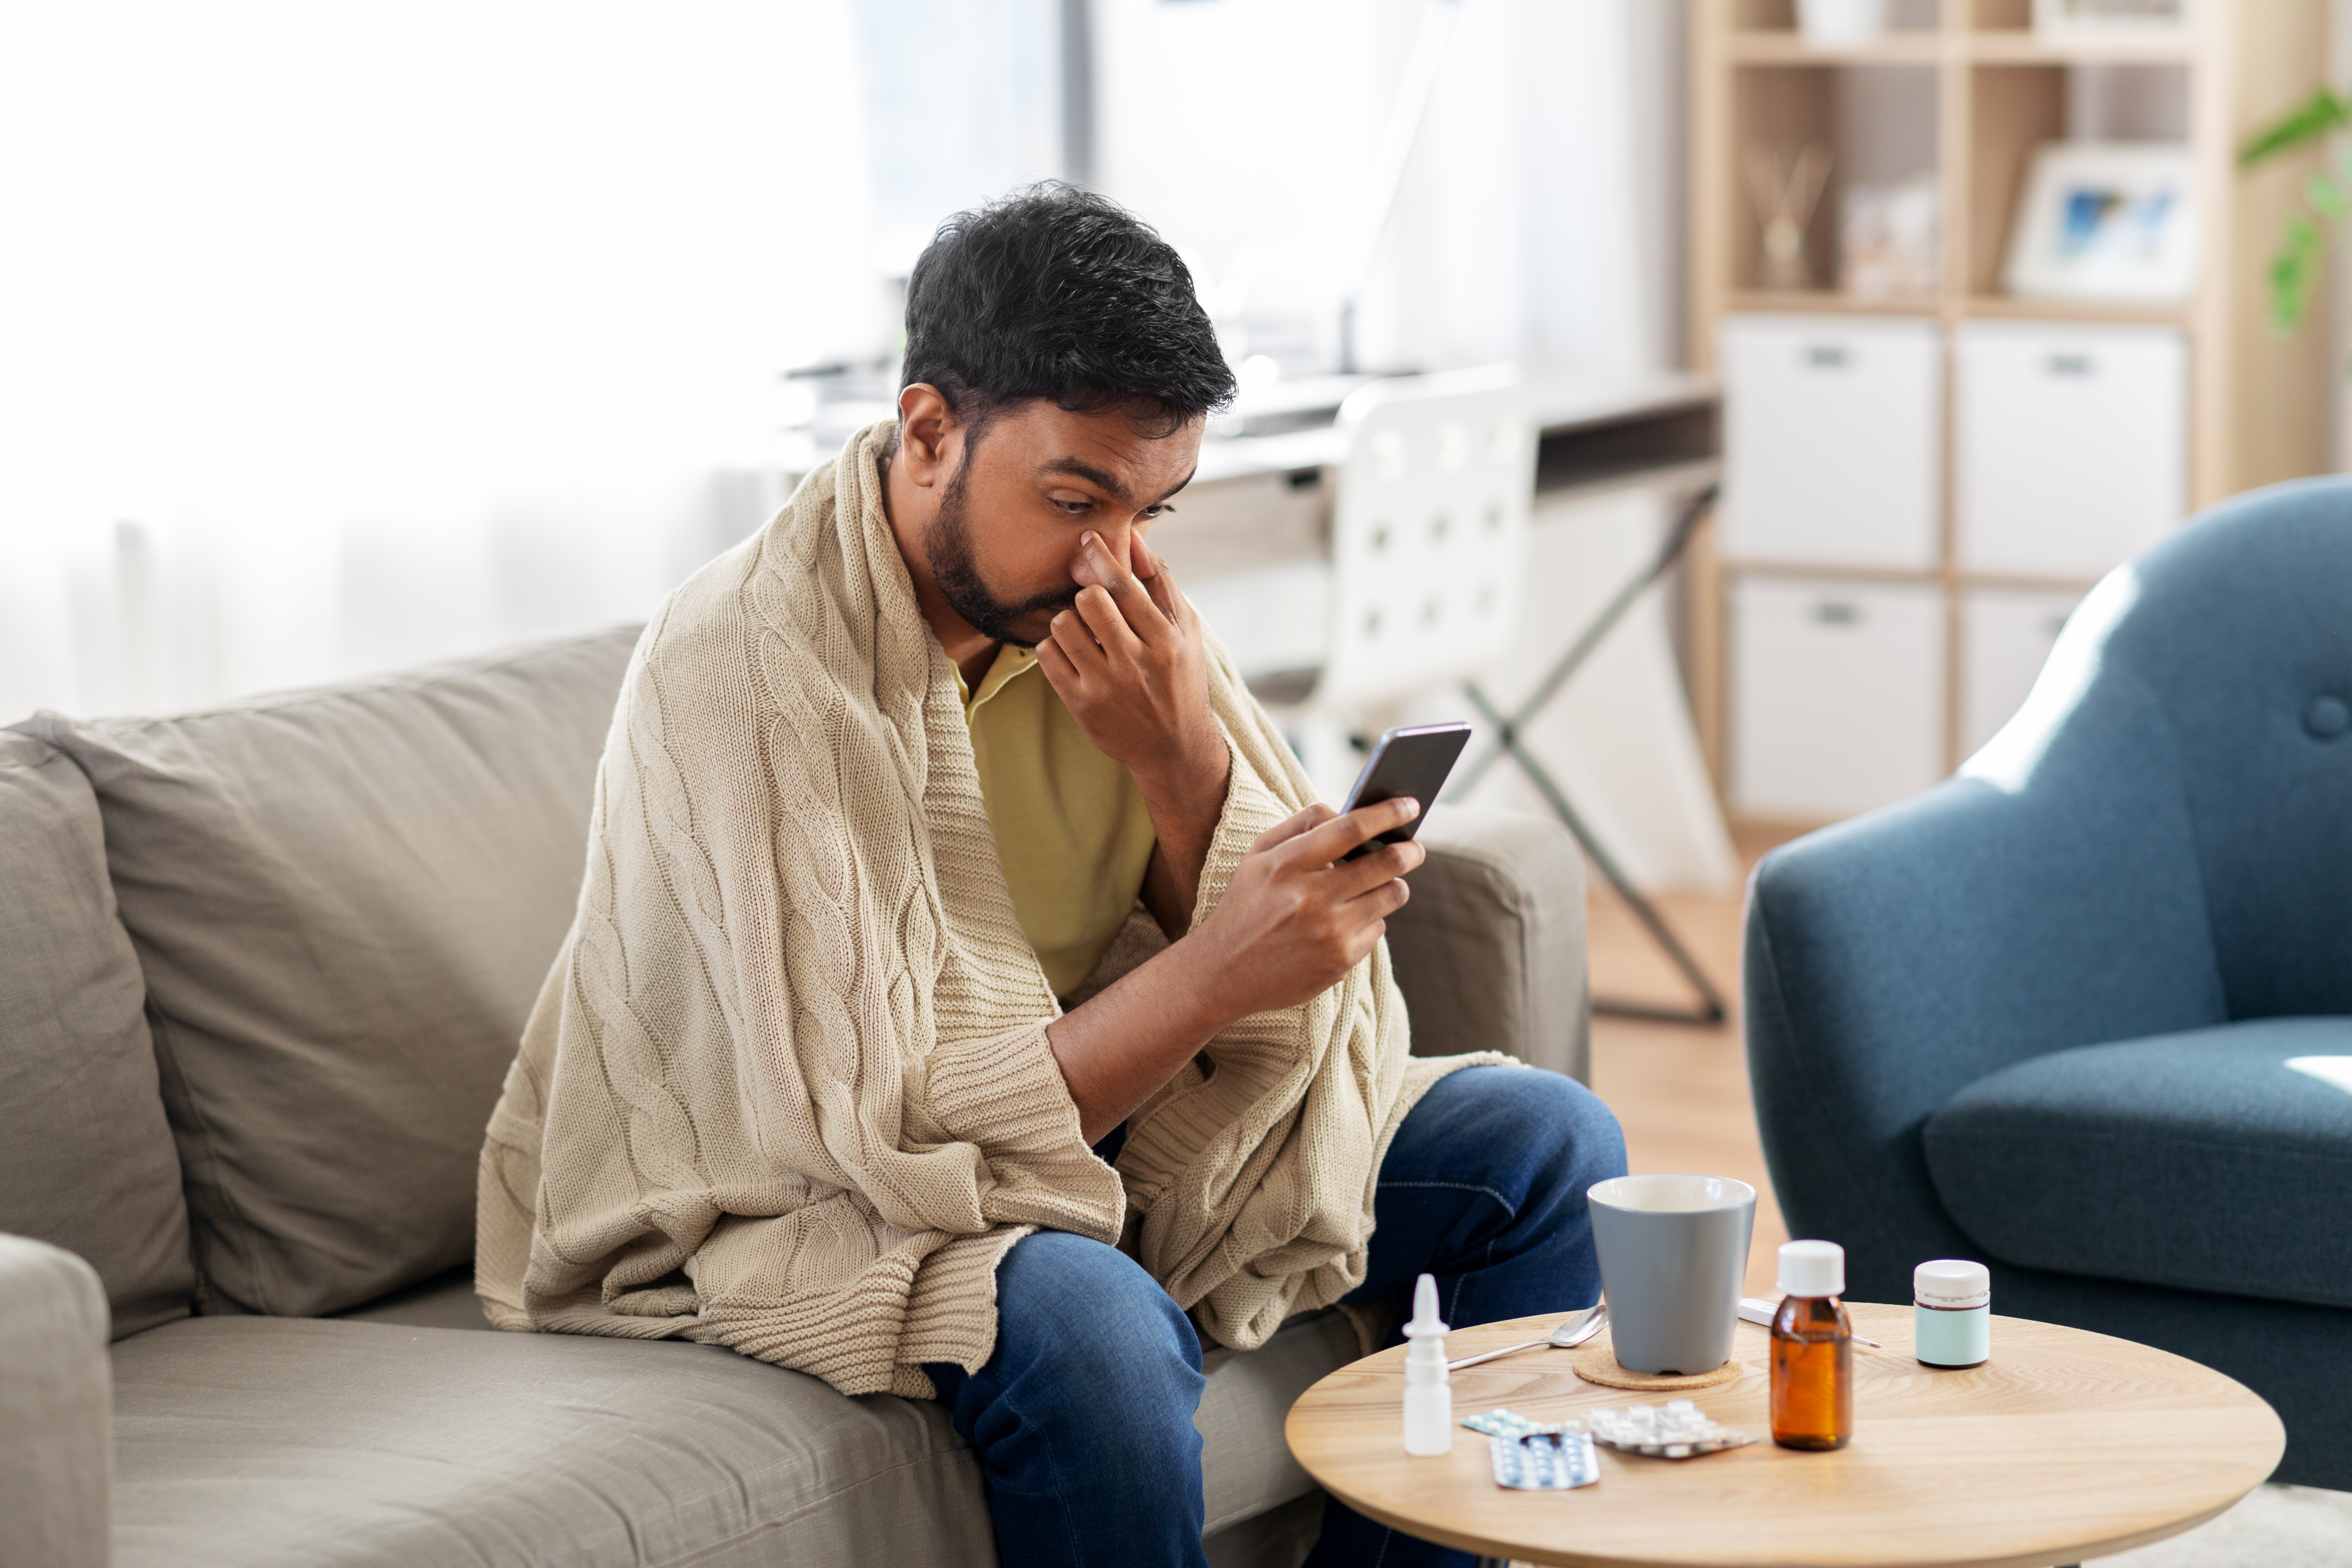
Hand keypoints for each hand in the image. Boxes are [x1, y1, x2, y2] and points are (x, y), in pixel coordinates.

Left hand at [1035, 532, 1225, 813]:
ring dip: (1069, 621)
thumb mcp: (1186, 631)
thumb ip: (1161, 584)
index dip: (1101, 555)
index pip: (1124, 585)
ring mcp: (1106, 686)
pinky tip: (1072, 654)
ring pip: (1063, 624)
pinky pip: (1048, 655)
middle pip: (1089, 599)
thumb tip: (1135, 540)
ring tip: (1084, 633)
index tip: (1087, 541)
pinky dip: (1055, 647)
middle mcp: (1136, 662)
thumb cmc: (1179, 679)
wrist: (1174, 747)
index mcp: (1165, 640)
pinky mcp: (1081, 705)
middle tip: (1094, 606)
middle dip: (1088, 594)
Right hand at [1184, 798, 1424, 1024]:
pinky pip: (1378, 929)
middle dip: (1409, 851)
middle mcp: (1309, 898)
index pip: (1350, 828)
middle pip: (1384, 863)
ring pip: (1390, 896)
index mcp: (1287, 864)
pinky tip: (1348, 921)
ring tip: (1383, 883)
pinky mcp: (1340, 961)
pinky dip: (1371, 919)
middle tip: (1415, 848)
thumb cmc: (1245, 906)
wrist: (1223, 974)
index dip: (1387, 813)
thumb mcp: (1259, 856)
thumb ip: (1300, 825)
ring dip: (1394, 885)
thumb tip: (1345, 810)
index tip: (1410, 805)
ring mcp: (1328, 932)